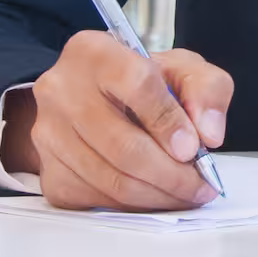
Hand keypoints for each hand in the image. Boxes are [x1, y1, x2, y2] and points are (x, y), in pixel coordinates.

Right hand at [3, 31, 230, 210]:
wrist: (94, 96)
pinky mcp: (48, 170)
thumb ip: (207, 89)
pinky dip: (133, 204)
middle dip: (171, 174)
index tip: (193, 148)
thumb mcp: (182, 68)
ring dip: (157, 195)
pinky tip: (155, 195)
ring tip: (186, 193)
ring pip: (110, 179)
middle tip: (200, 185)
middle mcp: (61, 90)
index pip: (136, 84)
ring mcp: (49, 133)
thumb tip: (209, 133)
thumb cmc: (140, 80)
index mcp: (94, 51)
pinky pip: (95, 199)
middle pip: (122, 145)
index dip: (168, 122)